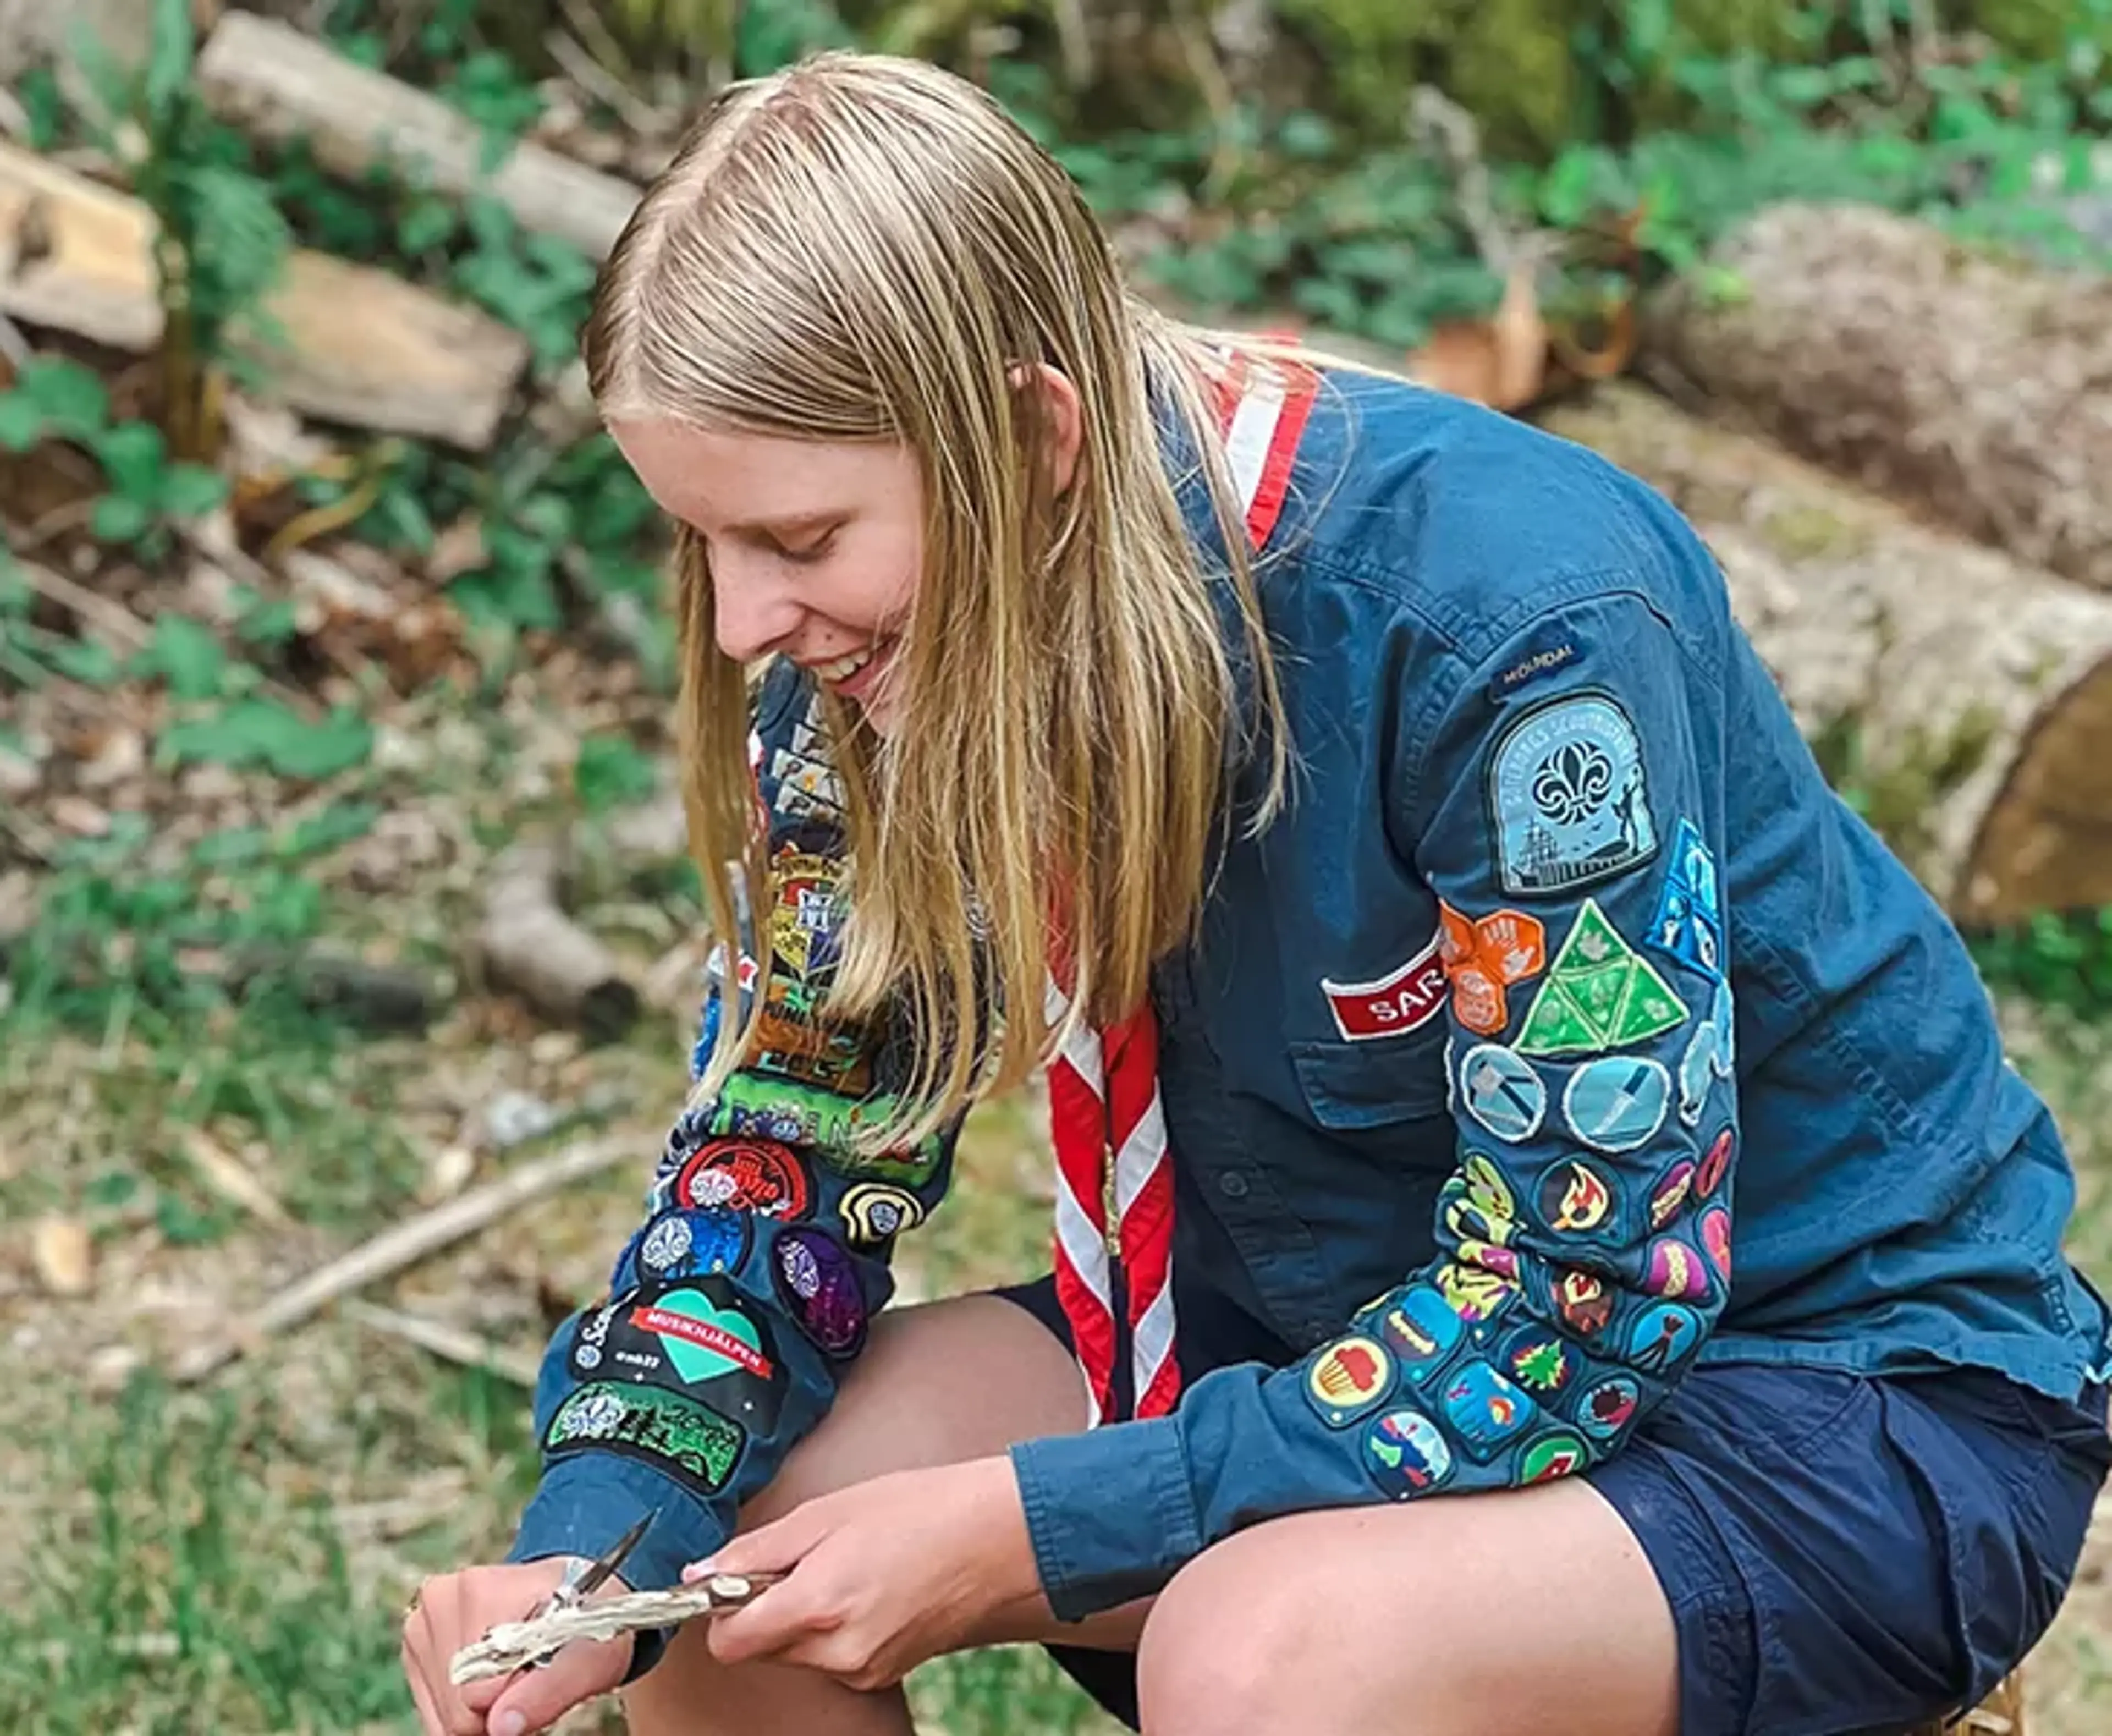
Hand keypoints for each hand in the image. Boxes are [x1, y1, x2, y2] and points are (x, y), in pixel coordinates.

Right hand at [399, 1558, 634, 1735]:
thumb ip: (550, 1690)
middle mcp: (443, 1598)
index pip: (479, 1692)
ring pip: (443, 1713)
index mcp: (482, 1590)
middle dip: (496, 1708)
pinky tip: (490, 1683)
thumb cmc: (586, 1624)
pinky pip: (432, 1709)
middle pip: (456, 1705)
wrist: (580, 1597)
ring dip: (480, 1710)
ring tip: (514, 1677)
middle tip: (530, 1680)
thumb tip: (502, 1726)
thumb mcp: (590, 1656)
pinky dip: (461, 1709)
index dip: (516, 1701)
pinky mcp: (417, 1642)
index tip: (541, 1679)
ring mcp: (425, 1619)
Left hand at [690, 1456, 1040, 1690]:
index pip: (728, 1643)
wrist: (998, 1537)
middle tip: (805, 1558)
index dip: (722, 1607)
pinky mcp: (884, 1672)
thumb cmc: (924, 1511)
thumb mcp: (826, 1512)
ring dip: (803, 1616)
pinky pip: (832, 1656)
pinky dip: (836, 1627)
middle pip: (760, 1648)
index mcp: (817, 1608)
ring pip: (797, 1652)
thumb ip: (756, 1549)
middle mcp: (837, 1653)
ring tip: (846, 1566)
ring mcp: (863, 1669)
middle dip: (768, 1606)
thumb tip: (703, 1573)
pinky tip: (869, 1586)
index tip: (733, 1580)